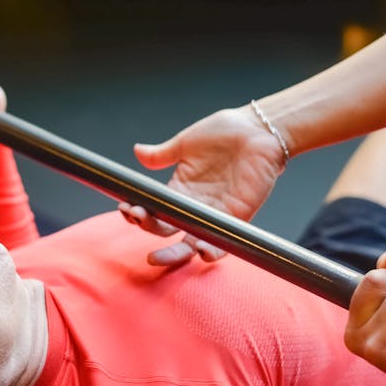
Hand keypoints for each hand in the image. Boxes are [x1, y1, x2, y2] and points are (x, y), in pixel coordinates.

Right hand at [118, 106, 286, 265]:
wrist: (258, 128)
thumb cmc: (225, 132)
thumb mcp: (186, 143)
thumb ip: (161, 154)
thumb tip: (137, 151)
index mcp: (180, 191)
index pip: (154, 210)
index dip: (138, 213)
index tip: (126, 207)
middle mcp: (195, 207)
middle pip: (168, 232)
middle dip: (149, 232)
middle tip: (136, 220)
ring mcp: (215, 214)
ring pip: (191, 244)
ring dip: (174, 254)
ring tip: (157, 256)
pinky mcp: (237, 217)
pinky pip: (223, 243)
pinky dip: (212, 252)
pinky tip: (200, 252)